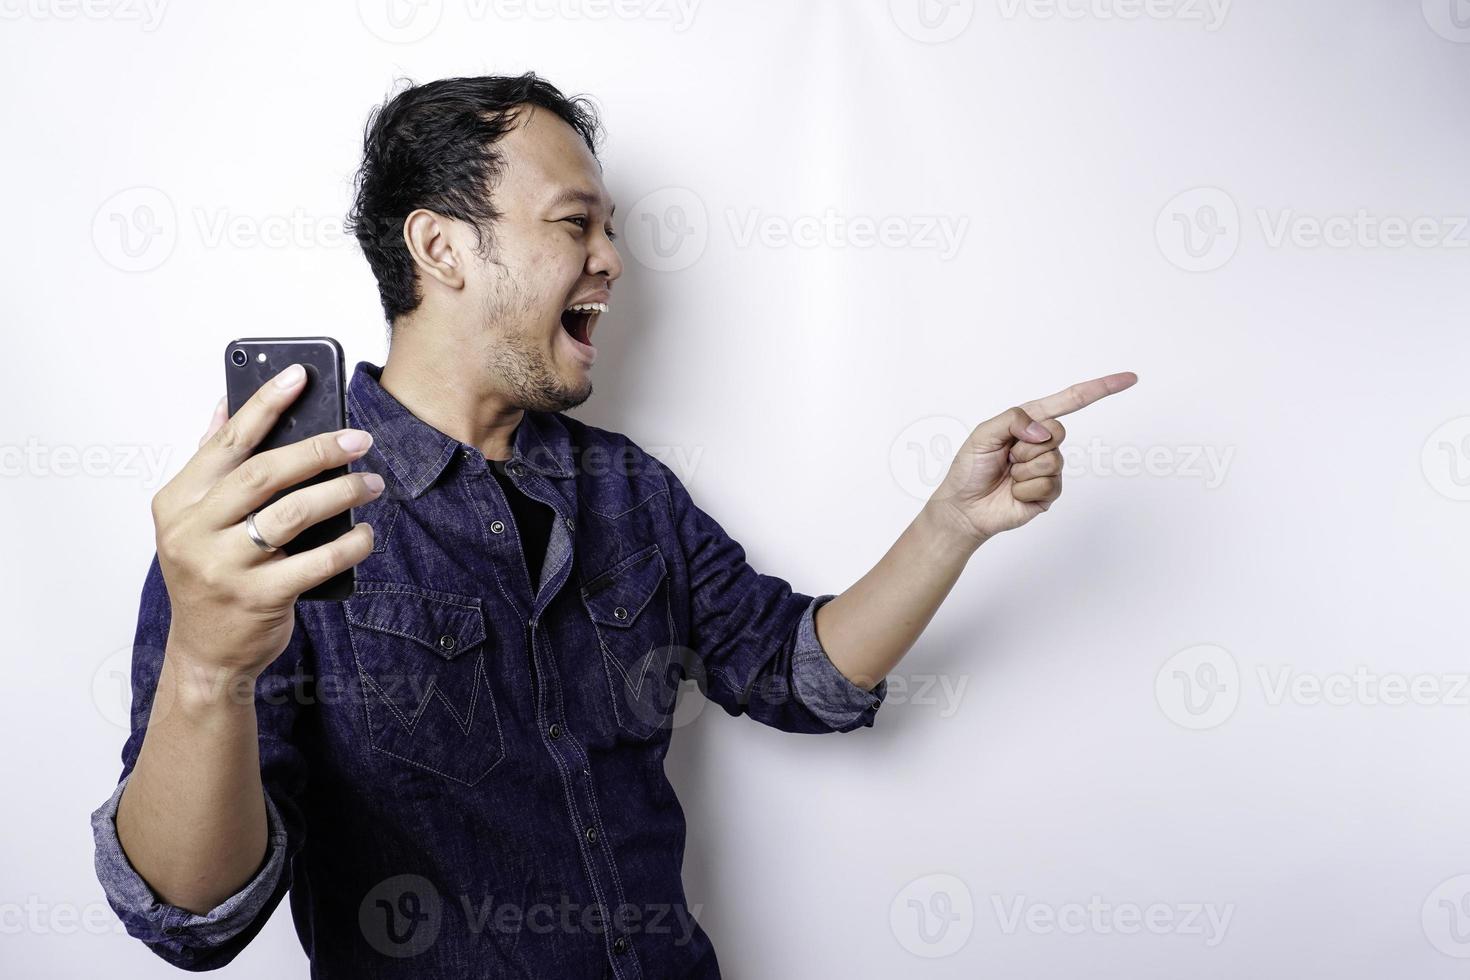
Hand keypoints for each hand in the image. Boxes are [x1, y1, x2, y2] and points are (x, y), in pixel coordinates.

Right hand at [149, 363, 381, 682]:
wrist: (206, 654)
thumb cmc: (209, 577)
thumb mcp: (195, 520)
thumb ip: (211, 464)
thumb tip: (223, 405)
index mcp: (178, 502)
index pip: (228, 442)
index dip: (265, 404)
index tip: (299, 375)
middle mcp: (194, 531)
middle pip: (265, 474)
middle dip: (319, 450)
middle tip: (359, 439)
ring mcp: (224, 567)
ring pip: (294, 514)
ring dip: (341, 493)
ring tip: (372, 483)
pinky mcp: (258, 598)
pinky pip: (316, 562)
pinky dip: (349, 544)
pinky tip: (367, 532)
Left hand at [928, 372, 1137, 546]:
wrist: (964, 507)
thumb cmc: (970, 468)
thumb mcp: (983, 433)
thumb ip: (1013, 419)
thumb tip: (1044, 431)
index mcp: (1030, 422)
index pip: (1070, 402)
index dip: (1100, 389)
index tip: (1129, 379)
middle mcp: (1043, 443)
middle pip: (1058, 432)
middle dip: (1026, 445)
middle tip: (1007, 457)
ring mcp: (1049, 468)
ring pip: (1052, 460)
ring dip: (1023, 470)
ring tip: (1009, 475)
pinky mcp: (1049, 492)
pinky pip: (1047, 485)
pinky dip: (1024, 489)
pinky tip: (1014, 492)